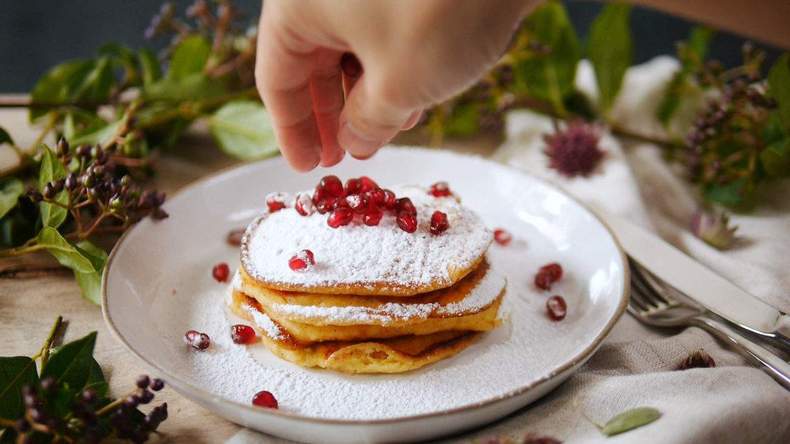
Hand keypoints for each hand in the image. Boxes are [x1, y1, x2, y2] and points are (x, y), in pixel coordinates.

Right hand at [255, 0, 533, 170]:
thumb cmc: (440, 14)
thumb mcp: (398, 86)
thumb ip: (367, 123)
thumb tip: (355, 141)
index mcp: (298, 5)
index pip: (277, 78)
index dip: (291, 131)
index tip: (307, 167)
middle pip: (311, 61)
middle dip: (332, 114)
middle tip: (346, 156)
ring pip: (349, 48)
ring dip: (366, 95)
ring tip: (387, 132)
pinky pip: (379, 30)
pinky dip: (389, 67)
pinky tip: (413, 98)